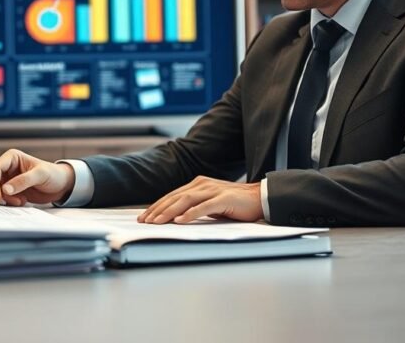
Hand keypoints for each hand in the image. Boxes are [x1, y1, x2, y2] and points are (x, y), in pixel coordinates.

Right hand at [0, 149, 75, 206]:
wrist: (60, 185)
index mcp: (12, 157)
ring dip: (1, 197)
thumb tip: (5, 189)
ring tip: (18, 201)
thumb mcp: (41, 175)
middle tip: (4, 201)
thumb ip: (23, 181)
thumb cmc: (53, 174)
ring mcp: (6, 178)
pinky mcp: (9, 189)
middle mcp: (6, 167)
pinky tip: (21, 201)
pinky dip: (6, 201)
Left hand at [138, 176, 262, 223]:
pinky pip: (203, 207)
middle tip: (144, 221)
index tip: (144, 217)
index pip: (172, 195)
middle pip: (174, 197)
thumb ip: (195, 206)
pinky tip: (179, 221)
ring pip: (185, 200)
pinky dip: (190, 214)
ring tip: (157, 222)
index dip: (157, 206)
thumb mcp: (210, 204)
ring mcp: (213, 190)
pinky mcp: (223, 199)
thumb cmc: (235, 204)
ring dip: (169, 212)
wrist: (260, 198)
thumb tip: (176, 218)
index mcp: (197, 184)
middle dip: (157, 210)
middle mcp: (202, 184)